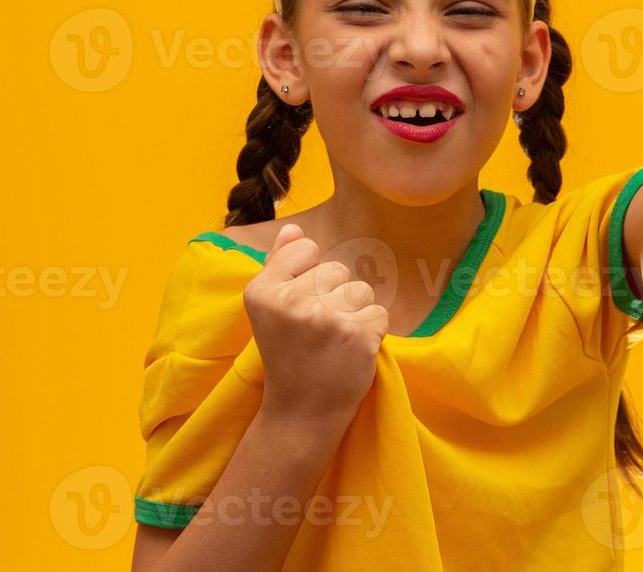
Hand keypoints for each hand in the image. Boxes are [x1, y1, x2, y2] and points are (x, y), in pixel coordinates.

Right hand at [243, 223, 390, 421]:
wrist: (300, 413)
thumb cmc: (288, 355)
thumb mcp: (270, 309)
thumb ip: (280, 265)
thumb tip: (295, 229)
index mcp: (262, 290)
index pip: (307, 249)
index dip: (310, 277)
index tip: (300, 308)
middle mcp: (290, 301)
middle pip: (337, 270)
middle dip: (334, 296)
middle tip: (318, 332)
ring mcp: (325, 319)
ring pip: (361, 290)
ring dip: (355, 314)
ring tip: (334, 342)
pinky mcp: (357, 336)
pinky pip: (380, 313)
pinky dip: (372, 332)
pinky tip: (350, 352)